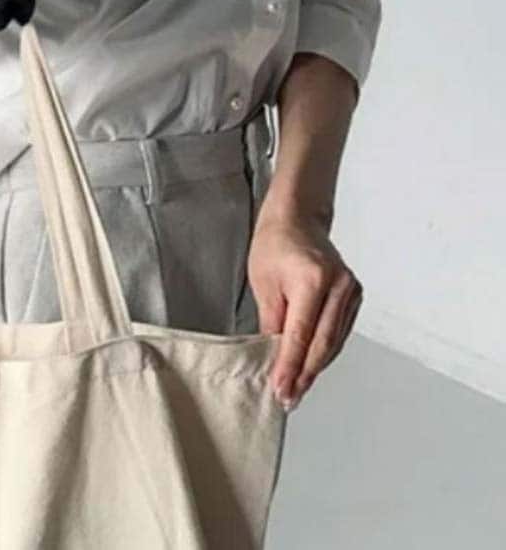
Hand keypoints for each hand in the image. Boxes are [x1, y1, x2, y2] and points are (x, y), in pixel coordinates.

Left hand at [248, 211, 362, 410]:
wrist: (296, 219)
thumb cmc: (274, 244)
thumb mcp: (264, 284)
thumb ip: (273, 322)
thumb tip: (276, 357)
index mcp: (313, 280)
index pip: (301, 335)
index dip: (290, 367)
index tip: (281, 389)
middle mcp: (338, 286)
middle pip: (323, 343)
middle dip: (305, 375)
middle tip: (289, 398)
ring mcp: (350, 290)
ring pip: (334, 342)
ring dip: (316, 367)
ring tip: (297, 388)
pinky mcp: (354, 295)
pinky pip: (339, 331)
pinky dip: (325, 350)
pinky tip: (311, 366)